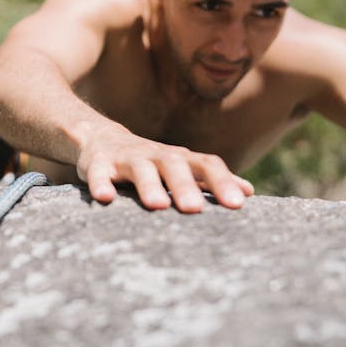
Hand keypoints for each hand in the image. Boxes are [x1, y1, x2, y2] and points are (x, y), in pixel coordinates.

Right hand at [75, 125, 253, 212]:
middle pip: (173, 165)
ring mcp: (126, 158)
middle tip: (195, 209)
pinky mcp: (97, 163)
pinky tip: (104, 198)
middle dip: (184, 185)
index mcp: (178, 158)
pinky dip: (101, 183)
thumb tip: (248, 192)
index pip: (205, 164)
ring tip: (157, 206)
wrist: (99, 137)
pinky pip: (98, 173)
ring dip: (148, 185)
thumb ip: (209, 178)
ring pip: (139, 169)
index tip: (238, 204)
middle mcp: (154, 155)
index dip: (222, 182)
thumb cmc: (148, 160)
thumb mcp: (179, 165)